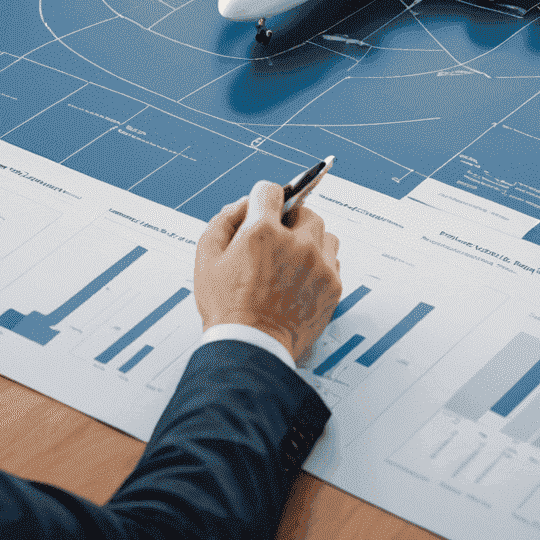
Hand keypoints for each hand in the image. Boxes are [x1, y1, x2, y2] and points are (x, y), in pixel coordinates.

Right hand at [194, 179, 342, 361]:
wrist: (251, 348)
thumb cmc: (226, 308)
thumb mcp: (206, 258)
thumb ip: (224, 220)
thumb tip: (243, 204)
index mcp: (263, 231)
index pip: (271, 191)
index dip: (262, 200)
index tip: (262, 210)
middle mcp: (296, 242)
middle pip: (304, 211)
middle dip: (290, 221)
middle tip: (276, 242)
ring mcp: (318, 264)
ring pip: (324, 234)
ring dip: (309, 241)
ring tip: (291, 262)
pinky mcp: (332, 285)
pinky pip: (333, 261)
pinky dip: (319, 265)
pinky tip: (301, 280)